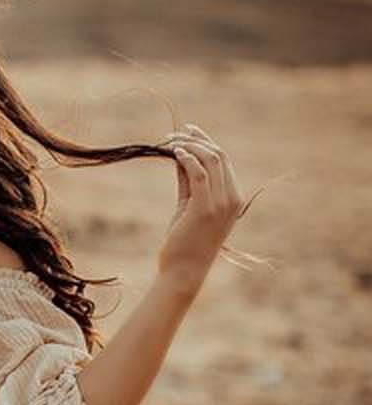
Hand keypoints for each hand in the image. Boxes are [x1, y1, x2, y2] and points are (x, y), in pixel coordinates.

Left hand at [157, 123, 245, 292]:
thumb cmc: (184, 243)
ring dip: (189, 145)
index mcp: (234, 198)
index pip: (224, 160)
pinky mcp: (205, 208)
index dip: (206, 141)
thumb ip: (188, 181)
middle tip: (174, 134)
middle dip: (196, 139)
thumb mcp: (188, 206)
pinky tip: (174, 152)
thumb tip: (180, 156)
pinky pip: (199, 173)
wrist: (183, 272)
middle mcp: (232, 199)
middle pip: (219, 155)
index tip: (187, 132)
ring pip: (210, 160)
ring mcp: (221, 204)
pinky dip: (187, 157)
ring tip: (169, 141)